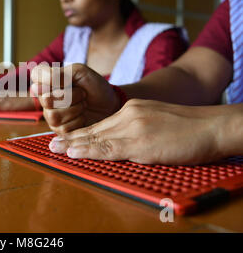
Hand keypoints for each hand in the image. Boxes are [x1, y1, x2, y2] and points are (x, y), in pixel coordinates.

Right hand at [30, 63, 119, 133]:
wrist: (111, 104)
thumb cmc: (94, 86)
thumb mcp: (79, 73)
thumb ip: (58, 75)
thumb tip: (37, 86)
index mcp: (47, 80)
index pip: (37, 75)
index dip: (50, 78)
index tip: (67, 79)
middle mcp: (44, 98)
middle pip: (46, 99)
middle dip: (70, 96)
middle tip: (82, 93)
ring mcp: (50, 116)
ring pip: (53, 116)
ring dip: (75, 109)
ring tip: (83, 105)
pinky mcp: (59, 131)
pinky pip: (63, 128)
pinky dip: (78, 121)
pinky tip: (83, 116)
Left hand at [49, 99, 226, 164]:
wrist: (212, 125)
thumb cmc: (189, 127)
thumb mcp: (157, 120)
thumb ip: (138, 128)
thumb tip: (123, 142)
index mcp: (132, 110)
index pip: (101, 124)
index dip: (82, 133)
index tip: (66, 139)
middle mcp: (128, 115)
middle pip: (94, 129)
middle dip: (71, 138)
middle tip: (51, 143)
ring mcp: (133, 127)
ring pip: (97, 138)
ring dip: (73, 145)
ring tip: (55, 149)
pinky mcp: (140, 141)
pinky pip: (109, 148)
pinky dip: (89, 151)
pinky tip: (75, 153)